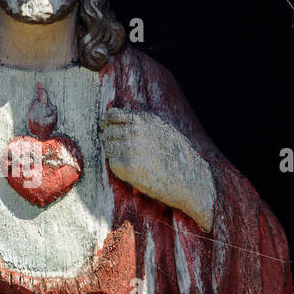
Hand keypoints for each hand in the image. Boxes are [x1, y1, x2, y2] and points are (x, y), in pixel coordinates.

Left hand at [100, 109, 214, 230]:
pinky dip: (119, 168)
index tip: (105, 127)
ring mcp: (130, 148)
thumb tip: (119, 120)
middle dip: (110, 141)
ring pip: (109, 148)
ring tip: (131, 162)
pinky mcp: (127, 166)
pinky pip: (112, 164)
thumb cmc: (178, 156)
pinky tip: (133, 171)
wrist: (189, 179)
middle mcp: (135, 131)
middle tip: (121, 151)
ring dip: (115, 155)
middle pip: (107, 132)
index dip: (106, 122)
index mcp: (143, 120)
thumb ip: (143, 124)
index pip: (112, 115)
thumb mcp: (163, 129)